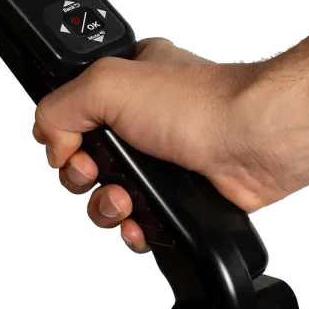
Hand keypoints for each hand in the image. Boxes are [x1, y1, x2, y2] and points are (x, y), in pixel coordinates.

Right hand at [32, 38, 283, 252]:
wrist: (256, 141)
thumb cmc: (201, 105)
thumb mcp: (110, 83)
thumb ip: (61, 106)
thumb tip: (51, 142)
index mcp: (123, 84)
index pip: (71, 114)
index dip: (63, 138)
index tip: (71, 149)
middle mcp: (139, 120)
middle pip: (85, 160)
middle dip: (82, 176)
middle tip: (97, 172)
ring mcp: (158, 158)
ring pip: (108, 193)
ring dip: (106, 205)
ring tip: (125, 200)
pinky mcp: (175, 191)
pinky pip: (137, 217)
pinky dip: (132, 225)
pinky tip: (139, 222)